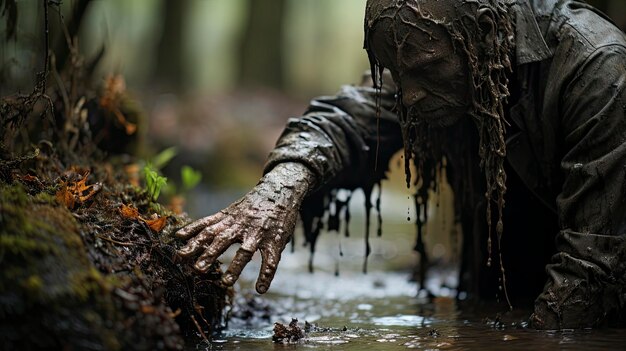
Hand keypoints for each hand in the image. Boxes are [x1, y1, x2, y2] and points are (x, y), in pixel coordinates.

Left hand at [176, 163, 314, 292]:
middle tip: (197, 269)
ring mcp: (259, 233)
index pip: (208, 228)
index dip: (193, 240)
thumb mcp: (230, 210)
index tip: (179, 252)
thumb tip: (179, 235)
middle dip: (210, 254)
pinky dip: (266, 275)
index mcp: (229, 218)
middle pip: (223, 239)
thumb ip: (210, 223)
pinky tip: (260, 289)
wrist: (281, 189)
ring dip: (235, 267)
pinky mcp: (275, 240)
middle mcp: (242, 225)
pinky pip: (271, 260)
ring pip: (246, 251)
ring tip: (225, 283)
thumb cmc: (252, 204)